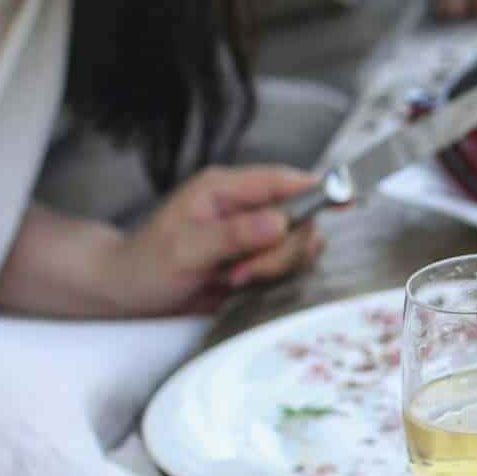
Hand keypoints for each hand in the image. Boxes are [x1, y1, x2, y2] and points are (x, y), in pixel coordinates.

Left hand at [114, 166, 327, 313]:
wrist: (128, 294)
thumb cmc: (146, 266)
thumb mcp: (184, 249)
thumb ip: (232, 234)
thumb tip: (278, 221)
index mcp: (225, 190)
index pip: (283, 181)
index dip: (318, 189)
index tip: (347, 200)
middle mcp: (245, 208)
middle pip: (300, 220)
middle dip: (280, 252)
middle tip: (243, 272)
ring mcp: (254, 235)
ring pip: (299, 246)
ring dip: (275, 269)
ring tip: (234, 280)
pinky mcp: (258, 260)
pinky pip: (289, 268)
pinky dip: (273, 281)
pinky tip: (239, 286)